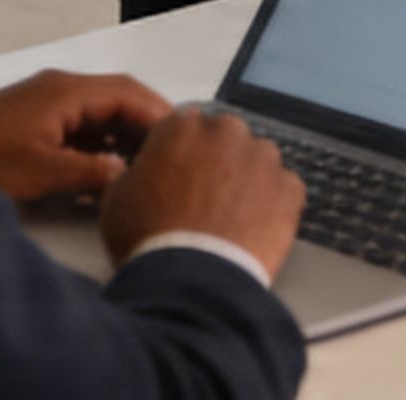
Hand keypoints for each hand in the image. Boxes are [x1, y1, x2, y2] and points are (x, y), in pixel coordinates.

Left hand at [0, 68, 171, 204]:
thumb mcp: (42, 172)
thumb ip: (90, 172)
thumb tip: (129, 175)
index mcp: (66, 91)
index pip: (128, 92)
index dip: (159, 114)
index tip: (184, 139)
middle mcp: (60, 88)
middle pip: (117, 100)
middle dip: (145, 127)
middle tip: (171, 157)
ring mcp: (46, 103)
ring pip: (99, 115)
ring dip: (122, 139)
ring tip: (147, 169)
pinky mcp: (35, 121)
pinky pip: (80, 127)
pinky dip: (99, 146)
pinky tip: (108, 174)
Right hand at [99, 106, 304, 279]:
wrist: (191, 281)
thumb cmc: (152, 239)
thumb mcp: (116, 197)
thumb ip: (135, 170)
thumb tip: (143, 173)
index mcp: (182, 125)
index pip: (186, 125)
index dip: (183, 153)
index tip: (182, 174)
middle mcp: (226, 132)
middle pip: (226, 138)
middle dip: (218, 162)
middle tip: (205, 199)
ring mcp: (263, 158)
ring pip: (257, 161)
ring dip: (247, 181)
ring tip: (230, 218)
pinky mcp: (290, 188)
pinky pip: (283, 190)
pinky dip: (273, 206)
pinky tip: (253, 229)